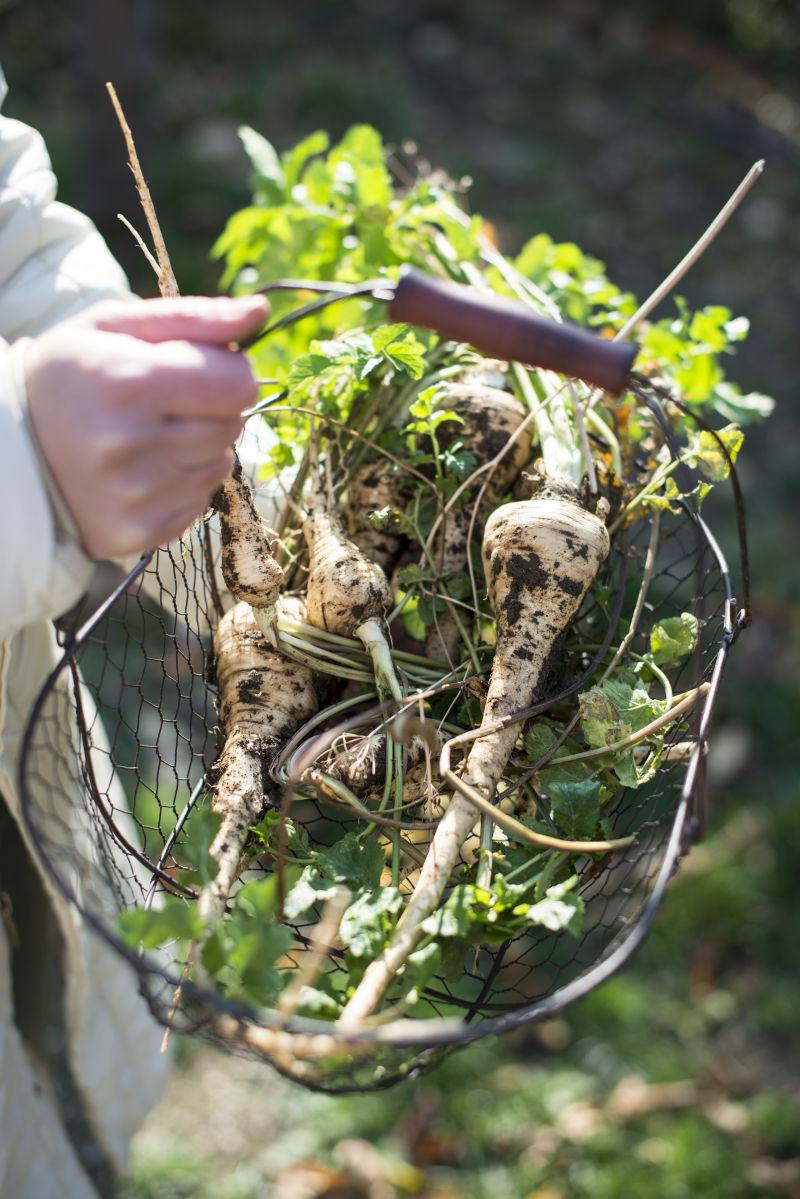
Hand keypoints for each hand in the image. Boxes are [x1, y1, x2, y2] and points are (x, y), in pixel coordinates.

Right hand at [24, 294, 267, 558]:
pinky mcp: (139, 532)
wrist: (8, 448)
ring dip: (201, 445)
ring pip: (221, 463)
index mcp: (127, 381)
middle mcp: (132, 443)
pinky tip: (143, 468)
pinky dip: (184, 482)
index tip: (200, 365)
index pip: (238, 384)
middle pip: (234, 424)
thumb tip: (260, 311)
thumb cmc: (69, 374)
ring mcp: (136, 495)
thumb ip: (194, 318)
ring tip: (150, 434)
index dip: (229, 370)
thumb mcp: (113, 326)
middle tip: (166, 401)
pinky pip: (200, 501)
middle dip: (213, 406)